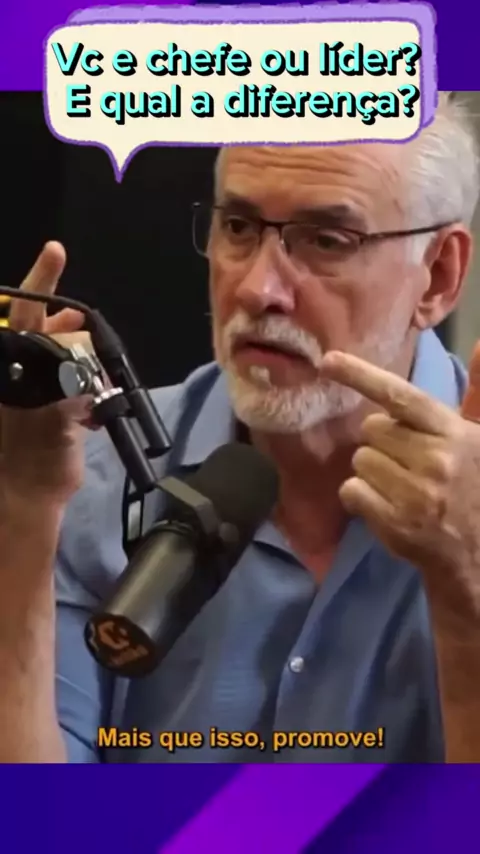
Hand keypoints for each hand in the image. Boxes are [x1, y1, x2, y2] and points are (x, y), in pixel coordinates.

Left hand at [0, 242, 91, 506]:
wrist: (27, 498)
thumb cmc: (31, 460)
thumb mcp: (50, 420)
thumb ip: (66, 386)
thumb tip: (82, 354)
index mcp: (9, 369)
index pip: (22, 316)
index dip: (38, 283)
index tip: (55, 252)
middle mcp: (17, 373)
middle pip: (40, 330)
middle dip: (64, 324)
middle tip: (82, 322)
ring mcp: (32, 390)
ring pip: (58, 355)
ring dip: (79, 356)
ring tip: (95, 367)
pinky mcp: (49, 408)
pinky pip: (68, 381)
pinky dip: (84, 384)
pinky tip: (95, 400)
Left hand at [321, 348, 479, 635]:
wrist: (477, 554)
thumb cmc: (473, 486)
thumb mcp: (478, 438)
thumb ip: (478, 392)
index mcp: (454, 434)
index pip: (402, 397)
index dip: (362, 375)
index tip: (328, 360)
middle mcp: (436, 461)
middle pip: (372, 430)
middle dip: (382, 442)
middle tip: (408, 462)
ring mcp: (415, 494)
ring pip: (360, 460)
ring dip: (373, 470)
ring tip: (402, 486)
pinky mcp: (395, 524)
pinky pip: (351, 490)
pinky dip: (361, 496)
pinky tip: (387, 504)